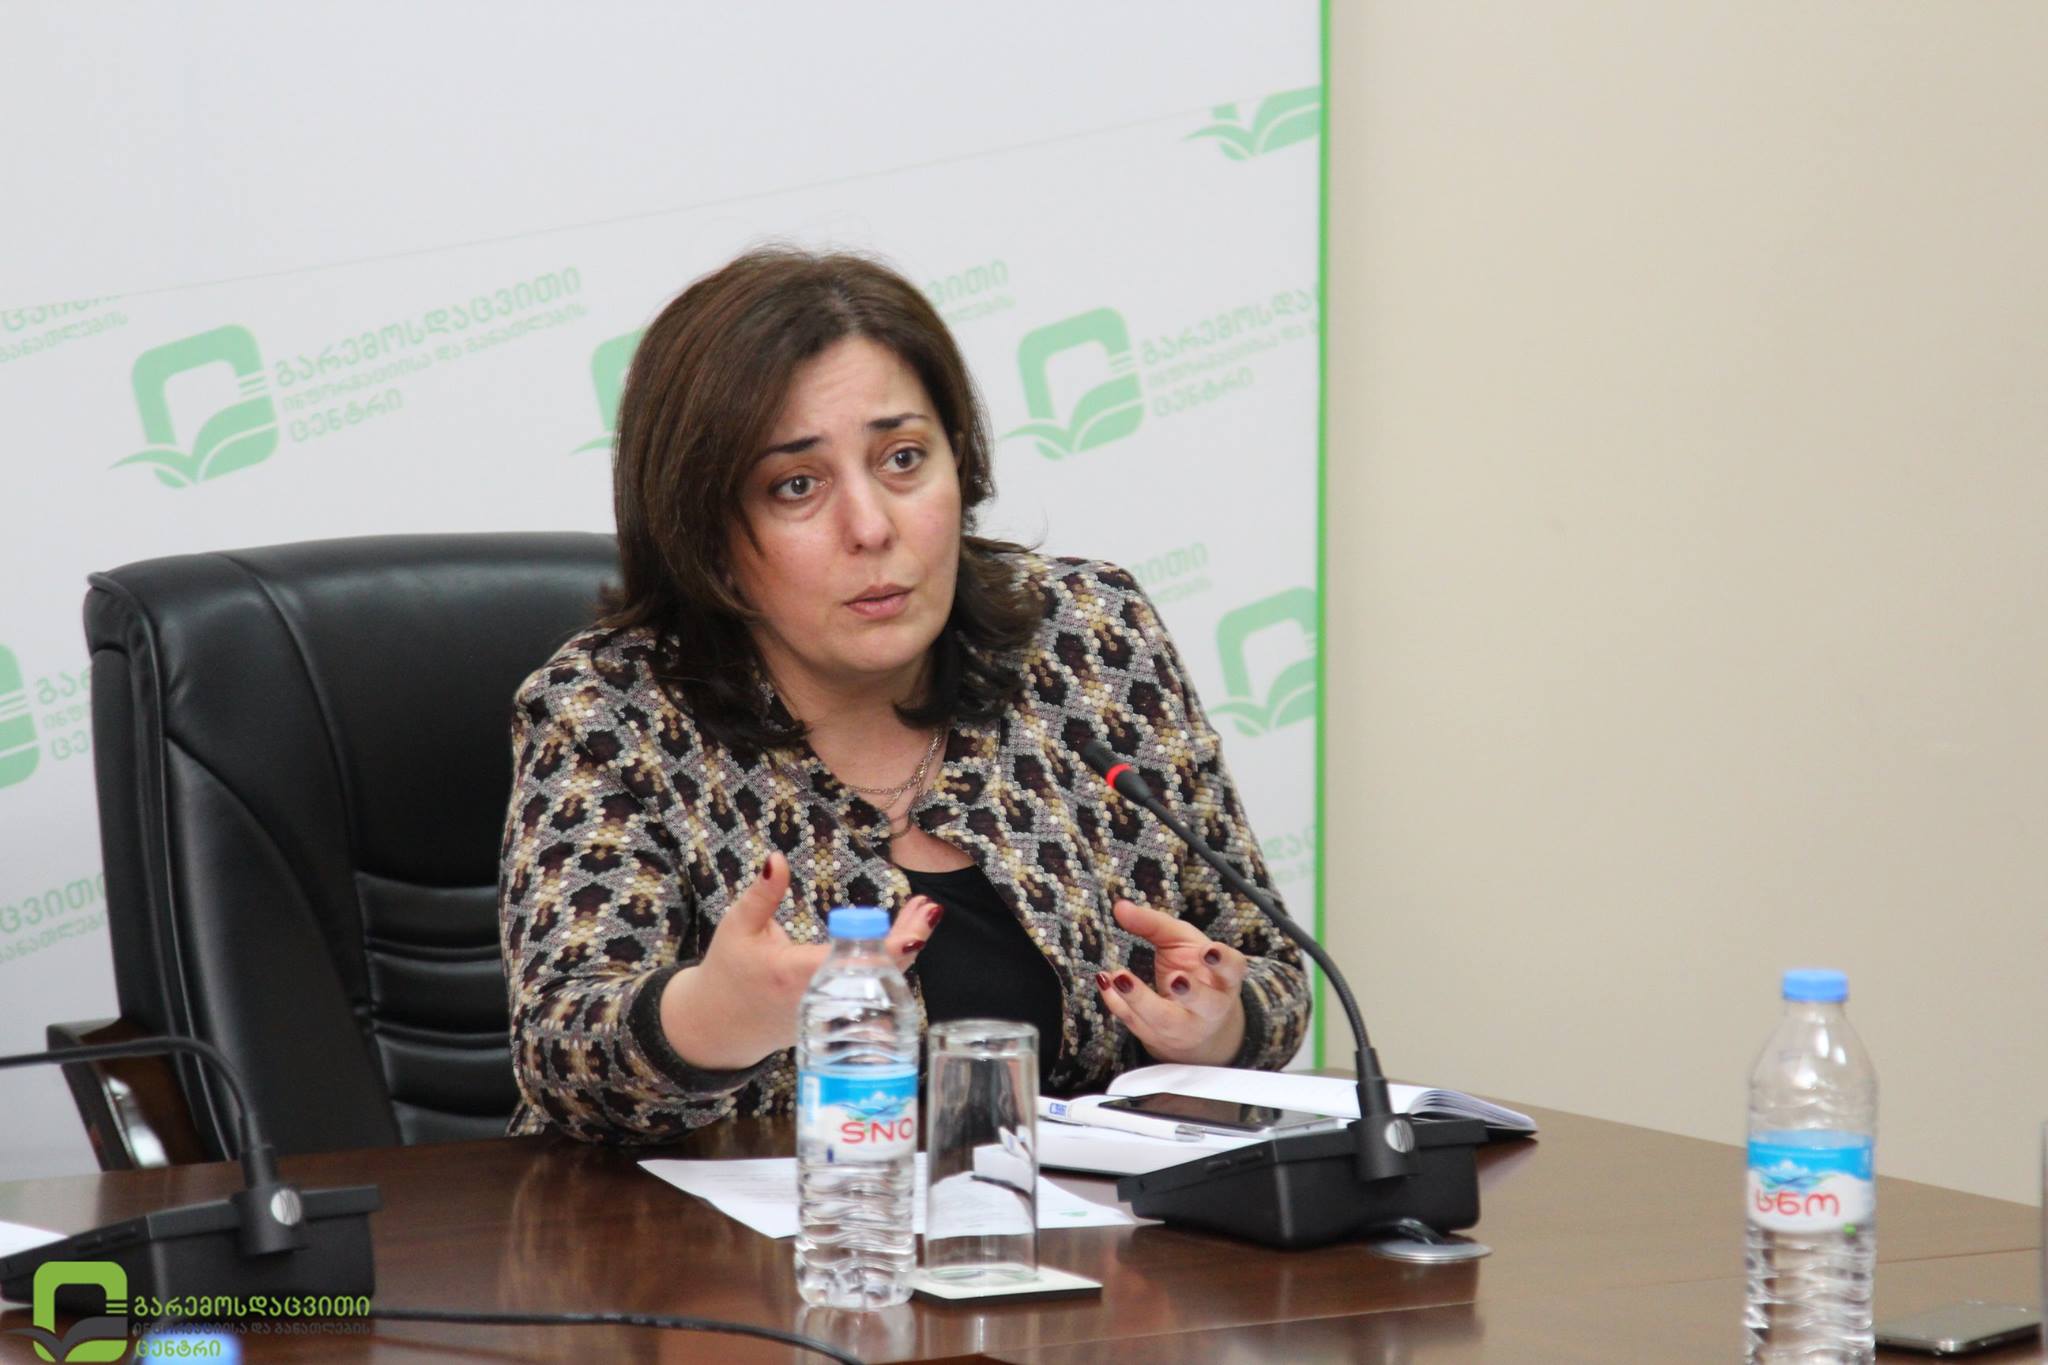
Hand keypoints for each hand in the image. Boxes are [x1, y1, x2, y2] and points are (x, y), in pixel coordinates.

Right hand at [660, 852, 938, 1069]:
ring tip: (923, 914)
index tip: (916, 927)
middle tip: (929, 908)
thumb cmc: (728, 973)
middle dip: (908, 939)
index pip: (854, 963)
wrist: (720, 1027)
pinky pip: (870, 990)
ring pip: (880, 984)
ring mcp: (830, 1014)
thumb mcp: (737, 928)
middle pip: (878, 974)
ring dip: (903, 949)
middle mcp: (819, 999)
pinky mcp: (835, 1019)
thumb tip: (776, 858)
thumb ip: (761, 894)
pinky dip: (890, 963)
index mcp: (794, 975)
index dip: (891, 948)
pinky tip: (905, 937)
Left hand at [1094, 899, 1247, 1065]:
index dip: (1223, 961)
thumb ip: (1154, 924)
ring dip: (1141, 1000)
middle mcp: (1210, 1008)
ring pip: (1166, 1020)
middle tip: (1176, 979)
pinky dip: (1116, 1003)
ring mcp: (1185, 1027)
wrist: (1194, 1023)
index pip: (1232, 970)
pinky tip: (1105, 982)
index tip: (1208, 951)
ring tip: (1120, 977)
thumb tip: (1120, 907)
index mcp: (1224, 979)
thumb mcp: (1180, 942)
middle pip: (1207, 1004)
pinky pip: (1135, 1023)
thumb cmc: (1191, 970)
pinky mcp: (1158, 1039)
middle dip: (1192, 993)